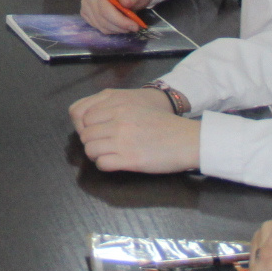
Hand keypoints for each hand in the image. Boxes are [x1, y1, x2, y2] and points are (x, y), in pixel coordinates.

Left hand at [69, 87, 200, 171]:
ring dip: (96, 154)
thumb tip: (90, 119)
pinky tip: (114, 163)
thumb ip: (115, 109)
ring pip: (90, 149)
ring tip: (107, 154)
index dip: (88, 126)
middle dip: (91, 141)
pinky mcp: (129, 159)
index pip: (84, 116)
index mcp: (119, 105)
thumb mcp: (137, 107)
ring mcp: (122, 140)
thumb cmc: (164, 124)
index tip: (96, 132)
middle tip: (102, 146)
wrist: (187, 139)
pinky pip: (102, 163)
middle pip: (86, 134)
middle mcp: (118, 121)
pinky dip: (104, 165)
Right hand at [78, 0, 154, 32]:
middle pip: (101, 18)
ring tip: (128, 24)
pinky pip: (98, 27)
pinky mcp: (86, 14)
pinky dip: (111, 29)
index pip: (104, 7)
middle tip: (135, 27)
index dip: (118, 20)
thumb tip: (125, 2)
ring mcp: (86, 5)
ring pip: (100, 25)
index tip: (135, 26)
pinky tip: (119, 24)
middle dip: (120, 26)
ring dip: (117, 29)